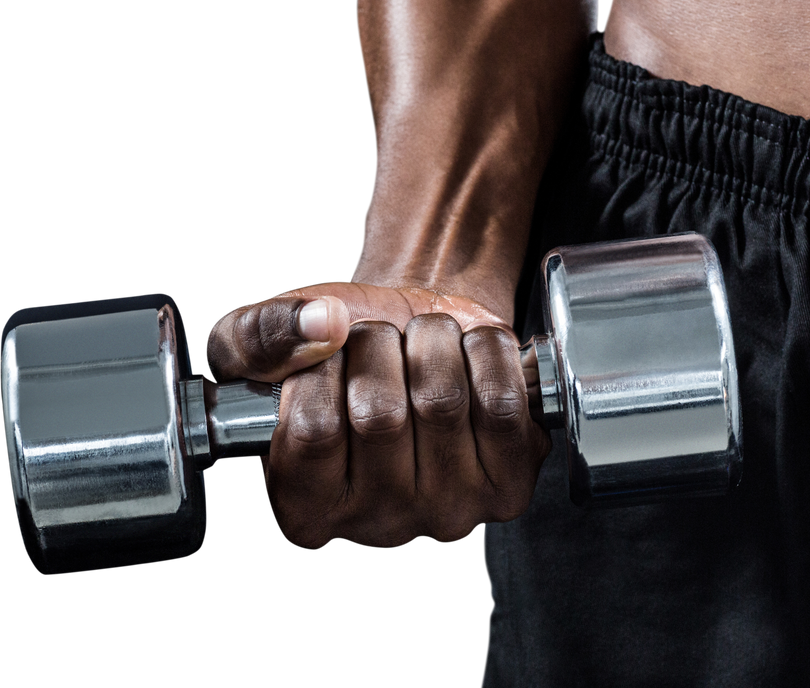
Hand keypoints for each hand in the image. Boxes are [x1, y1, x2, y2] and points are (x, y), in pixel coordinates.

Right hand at [204, 282, 551, 548]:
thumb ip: (259, 333)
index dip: (322, 367)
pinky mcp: (506, 486)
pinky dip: (488, 352)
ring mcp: (447, 514)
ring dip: (432, 340)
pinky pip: (500, 402)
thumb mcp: (270, 338)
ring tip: (422, 344)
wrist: (417, 335)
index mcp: (304, 508)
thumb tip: (318, 325)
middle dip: (379, 343)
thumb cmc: (342, 351)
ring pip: (441, 399)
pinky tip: (469, 353)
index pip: (310, 430)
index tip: (330, 350)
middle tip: (380, 339)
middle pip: (379, 413)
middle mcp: (376, 528)